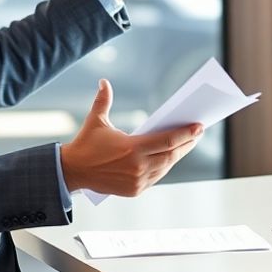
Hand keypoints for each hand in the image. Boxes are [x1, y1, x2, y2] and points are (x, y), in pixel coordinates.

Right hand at [59, 79, 201, 195]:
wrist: (72, 172)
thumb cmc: (86, 144)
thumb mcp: (95, 120)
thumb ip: (103, 100)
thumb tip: (104, 81)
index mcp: (132, 148)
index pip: (168, 141)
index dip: (186, 134)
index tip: (199, 126)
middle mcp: (138, 167)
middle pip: (172, 154)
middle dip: (187, 143)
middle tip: (198, 132)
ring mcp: (138, 181)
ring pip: (166, 167)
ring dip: (178, 155)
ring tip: (187, 143)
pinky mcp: (135, 190)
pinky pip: (157, 177)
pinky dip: (165, 166)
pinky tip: (171, 156)